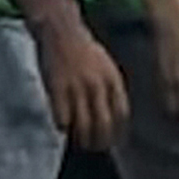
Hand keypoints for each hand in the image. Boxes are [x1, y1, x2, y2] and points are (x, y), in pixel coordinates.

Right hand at [37, 12, 125, 148]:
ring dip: (81, 139)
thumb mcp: (106, 66)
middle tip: (95, 147)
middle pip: (103, 125)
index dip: (118, 132)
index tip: (115, 141)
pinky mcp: (57, 89)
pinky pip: (62, 119)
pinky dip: (63, 127)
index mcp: (112, 80)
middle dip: (100, 142)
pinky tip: (62, 127)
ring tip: (79, 142)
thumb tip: (117, 115)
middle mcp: (97, 86)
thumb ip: (111, 89)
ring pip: (83, 126)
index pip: (121, 115)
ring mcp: (77, 88)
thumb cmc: (84, 49)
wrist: (61, 30)